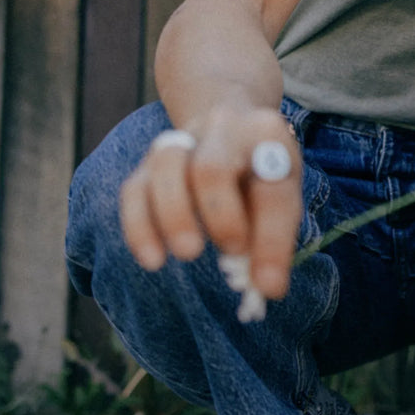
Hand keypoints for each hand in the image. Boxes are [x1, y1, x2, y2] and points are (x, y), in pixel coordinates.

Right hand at [118, 105, 301, 298]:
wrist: (231, 126)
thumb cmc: (260, 173)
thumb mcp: (281, 194)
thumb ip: (272, 237)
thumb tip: (266, 288)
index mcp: (267, 134)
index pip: (272, 188)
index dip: (272, 240)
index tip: (270, 285)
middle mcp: (223, 127)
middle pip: (212, 168)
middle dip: (220, 216)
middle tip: (232, 251)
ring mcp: (182, 139)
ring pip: (166, 167)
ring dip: (174, 216)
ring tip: (189, 253)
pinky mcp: (148, 160)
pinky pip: (134, 190)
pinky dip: (140, 227)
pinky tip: (154, 260)